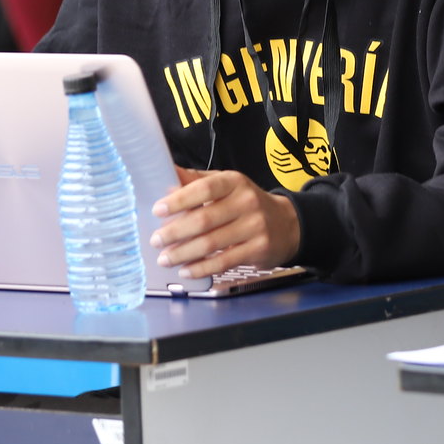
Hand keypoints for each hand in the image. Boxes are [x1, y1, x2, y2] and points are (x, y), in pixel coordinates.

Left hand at [150, 167, 299, 278]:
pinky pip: (223, 262)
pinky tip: (186, 270)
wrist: (287, 224)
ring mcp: (254, 227)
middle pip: (204, 219)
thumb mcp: (226, 184)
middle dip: (175, 232)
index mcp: (234, 182)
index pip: (204, 189)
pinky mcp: (257, 250)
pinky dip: (201, 268)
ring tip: (164, 258)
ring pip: (211, 243)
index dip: (179, 200)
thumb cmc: (247, 203)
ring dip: (183, 253)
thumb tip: (166, 173)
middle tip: (156, 240)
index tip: (158, 210)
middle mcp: (246, 202)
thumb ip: (197, 180)